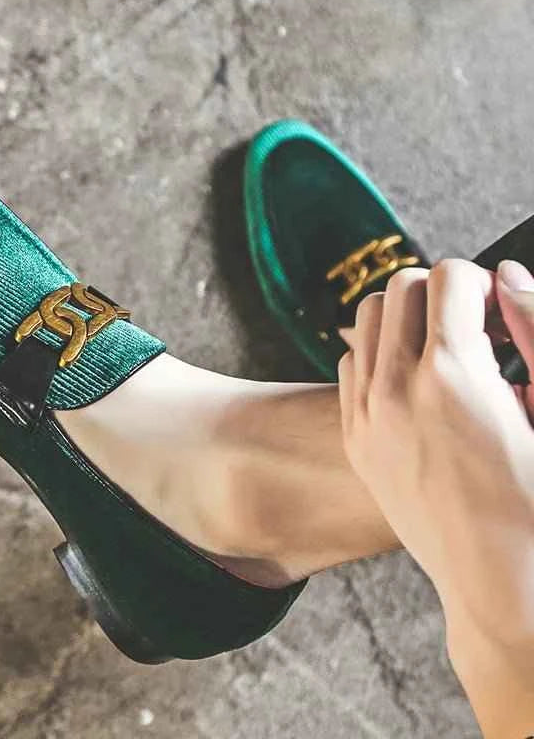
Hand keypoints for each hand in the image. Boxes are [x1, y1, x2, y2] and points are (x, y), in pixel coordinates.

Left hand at [338, 259, 533, 736]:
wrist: (502, 584)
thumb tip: (509, 276)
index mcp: (454, 376)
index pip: (450, 276)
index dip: (482, 281)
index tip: (498, 308)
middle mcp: (395, 388)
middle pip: (401, 288)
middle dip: (440, 291)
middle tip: (473, 325)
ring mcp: (365, 414)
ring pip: (365, 319)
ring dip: (403, 316)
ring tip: (441, 347)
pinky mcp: (354, 438)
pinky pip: (350, 364)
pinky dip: (377, 353)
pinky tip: (413, 380)